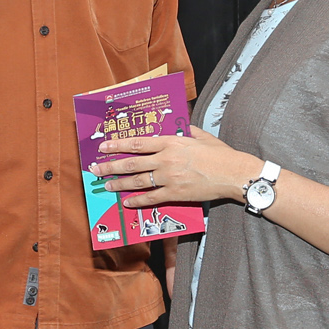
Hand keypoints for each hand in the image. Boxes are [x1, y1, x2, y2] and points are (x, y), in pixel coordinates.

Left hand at [90, 126, 255, 208]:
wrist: (233, 173)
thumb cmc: (219, 153)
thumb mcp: (200, 135)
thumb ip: (185, 130)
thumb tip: (177, 126)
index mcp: (171, 142)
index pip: (138, 143)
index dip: (118, 145)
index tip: (104, 146)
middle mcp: (166, 159)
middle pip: (131, 163)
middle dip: (110, 166)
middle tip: (96, 169)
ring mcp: (169, 177)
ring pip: (137, 181)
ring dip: (119, 184)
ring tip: (107, 185)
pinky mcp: (176, 193)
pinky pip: (151, 198)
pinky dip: (137, 200)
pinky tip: (127, 202)